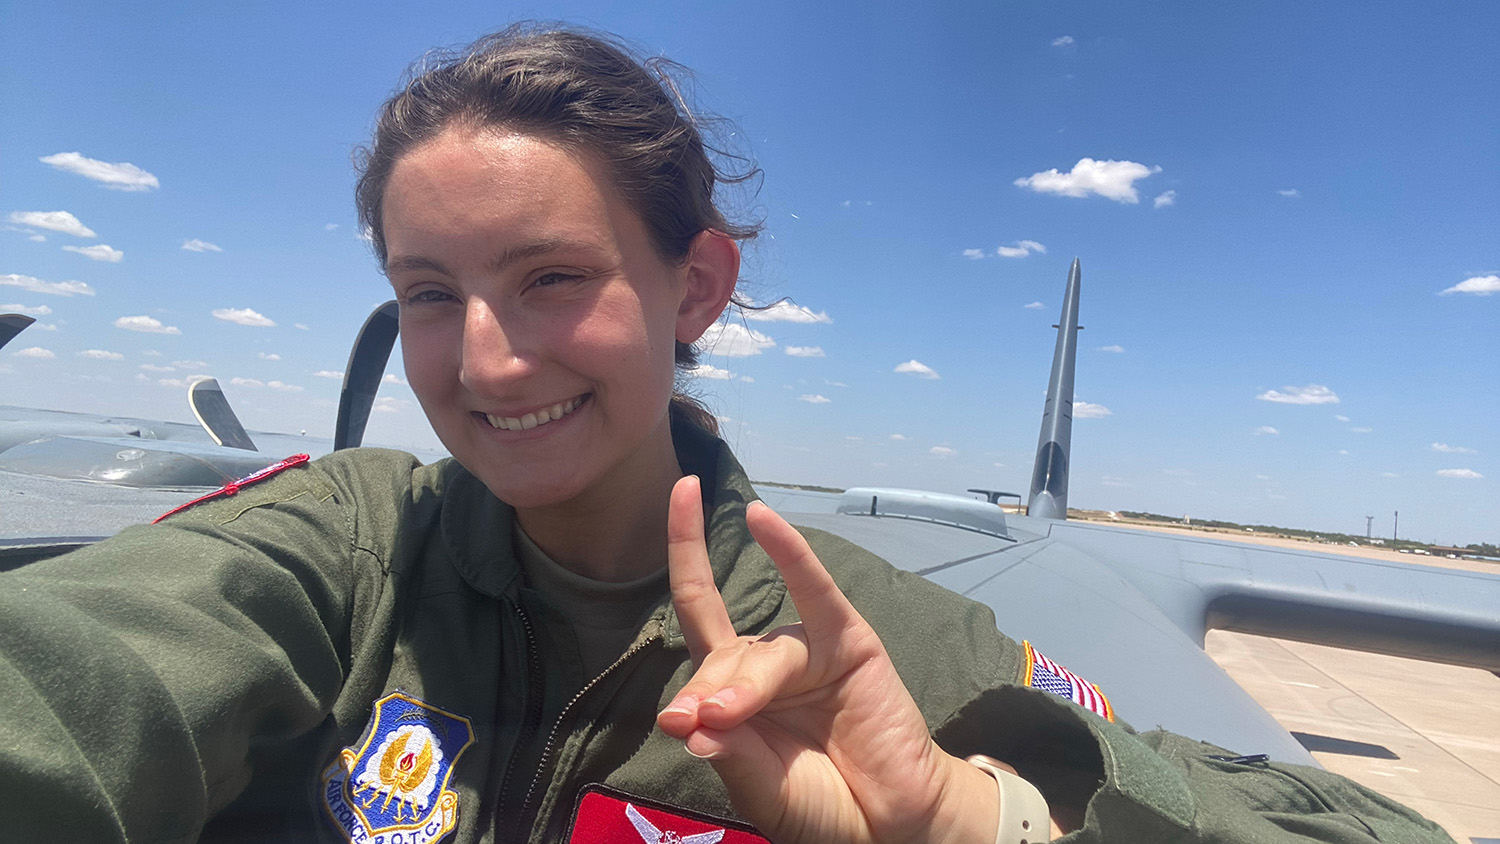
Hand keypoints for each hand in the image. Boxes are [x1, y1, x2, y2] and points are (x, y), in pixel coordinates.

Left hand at [655, 476, 1001, 843]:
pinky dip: (789, 553)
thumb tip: (687, 724)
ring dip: (747, 686)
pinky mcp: (848, 643)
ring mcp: (807, 651)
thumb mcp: (764, 791)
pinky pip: (815, 592)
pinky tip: (761, 518)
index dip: (663, 622)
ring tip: (732, 718)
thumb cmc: (821, 806)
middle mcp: (765, 663)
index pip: (694, 616)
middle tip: (706, 725)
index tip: (673, 711)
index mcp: (734, 692)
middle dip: (710, 692)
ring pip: (766, 653)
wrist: (889, 822)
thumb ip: (732, 757)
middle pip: (722, 655)